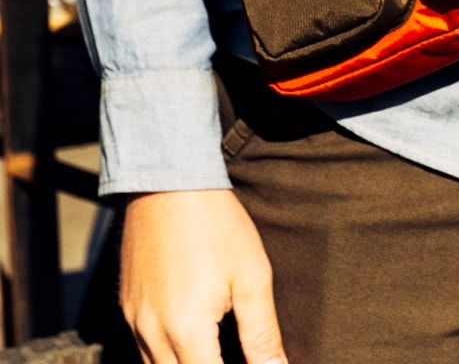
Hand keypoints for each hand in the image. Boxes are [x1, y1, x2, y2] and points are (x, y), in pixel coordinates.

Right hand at [120, 189, 287, 363]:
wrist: (170, 182)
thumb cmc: (217, 224)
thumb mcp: (252, 275)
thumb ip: (262, 332)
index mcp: (186, 330)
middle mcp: (151, 334)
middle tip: (230, 353)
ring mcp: (133, 321)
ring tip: (215, 350)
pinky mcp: (127, 307)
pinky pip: (142, 351)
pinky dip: (166, 357)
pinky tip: (192, 342)